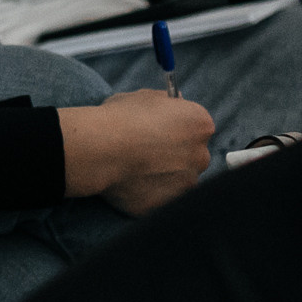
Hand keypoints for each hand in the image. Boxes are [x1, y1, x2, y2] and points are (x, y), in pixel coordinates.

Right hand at [58, 89, 213, 215]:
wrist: (100, 149)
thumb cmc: (121, 117)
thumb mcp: (144, 96)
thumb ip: (166, 103)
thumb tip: (174, 104)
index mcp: (200, 124)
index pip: (197, 127)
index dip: (177, 127)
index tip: (160, 129)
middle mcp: (200, 155)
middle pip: (193, 155)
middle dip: (175, 154)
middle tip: (147, 150)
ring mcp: (186, 183)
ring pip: (179, 180)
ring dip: (163, 175)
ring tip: (135, 167)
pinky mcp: (167, 204)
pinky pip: (159, 197)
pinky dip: (148, 192)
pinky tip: (129, 181)